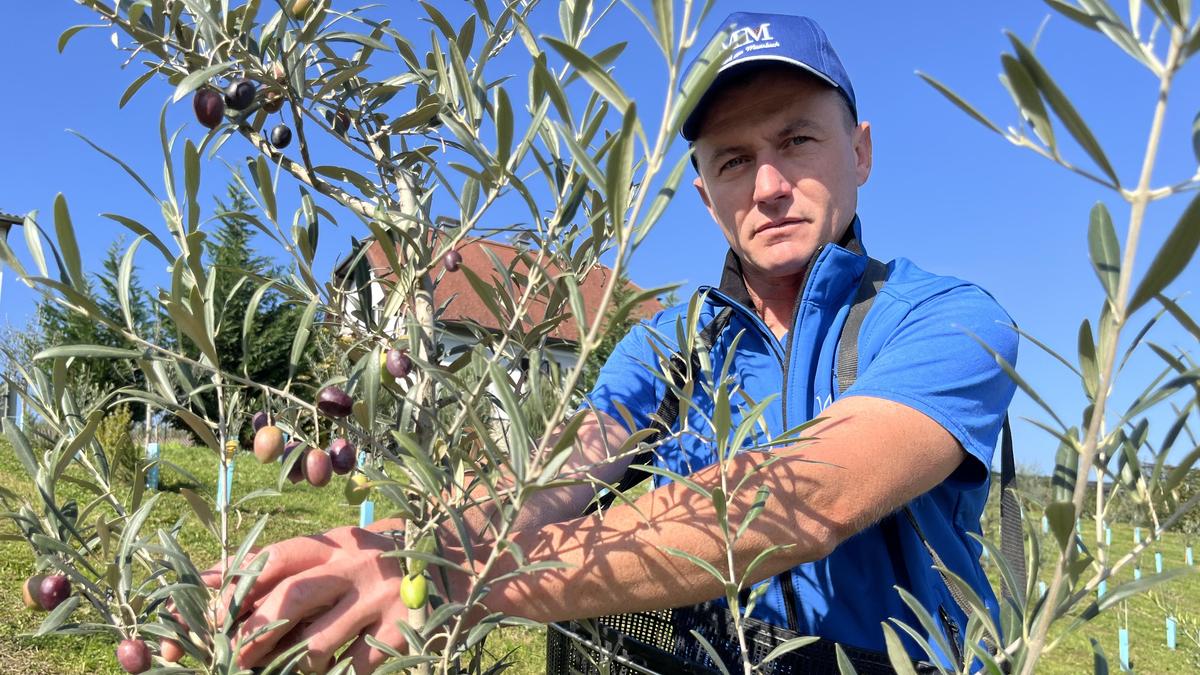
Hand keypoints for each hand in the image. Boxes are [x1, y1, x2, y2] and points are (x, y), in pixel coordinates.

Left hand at [201, 526, 409, 672]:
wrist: (454, 574)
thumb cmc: (375, 572)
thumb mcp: (335, 555)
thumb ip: (282, 567)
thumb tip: (207, 578)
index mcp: (336, 543)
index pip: (276, 560)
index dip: (238, 589)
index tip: (215, 619)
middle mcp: (358, 565)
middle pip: (292, 598)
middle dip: (254, 634)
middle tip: (235, 657)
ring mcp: (382, 598)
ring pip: (317, 645)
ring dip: (292, 667)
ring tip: (288, 670)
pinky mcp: (402, 631)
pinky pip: (352, 668)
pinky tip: (335, 670)